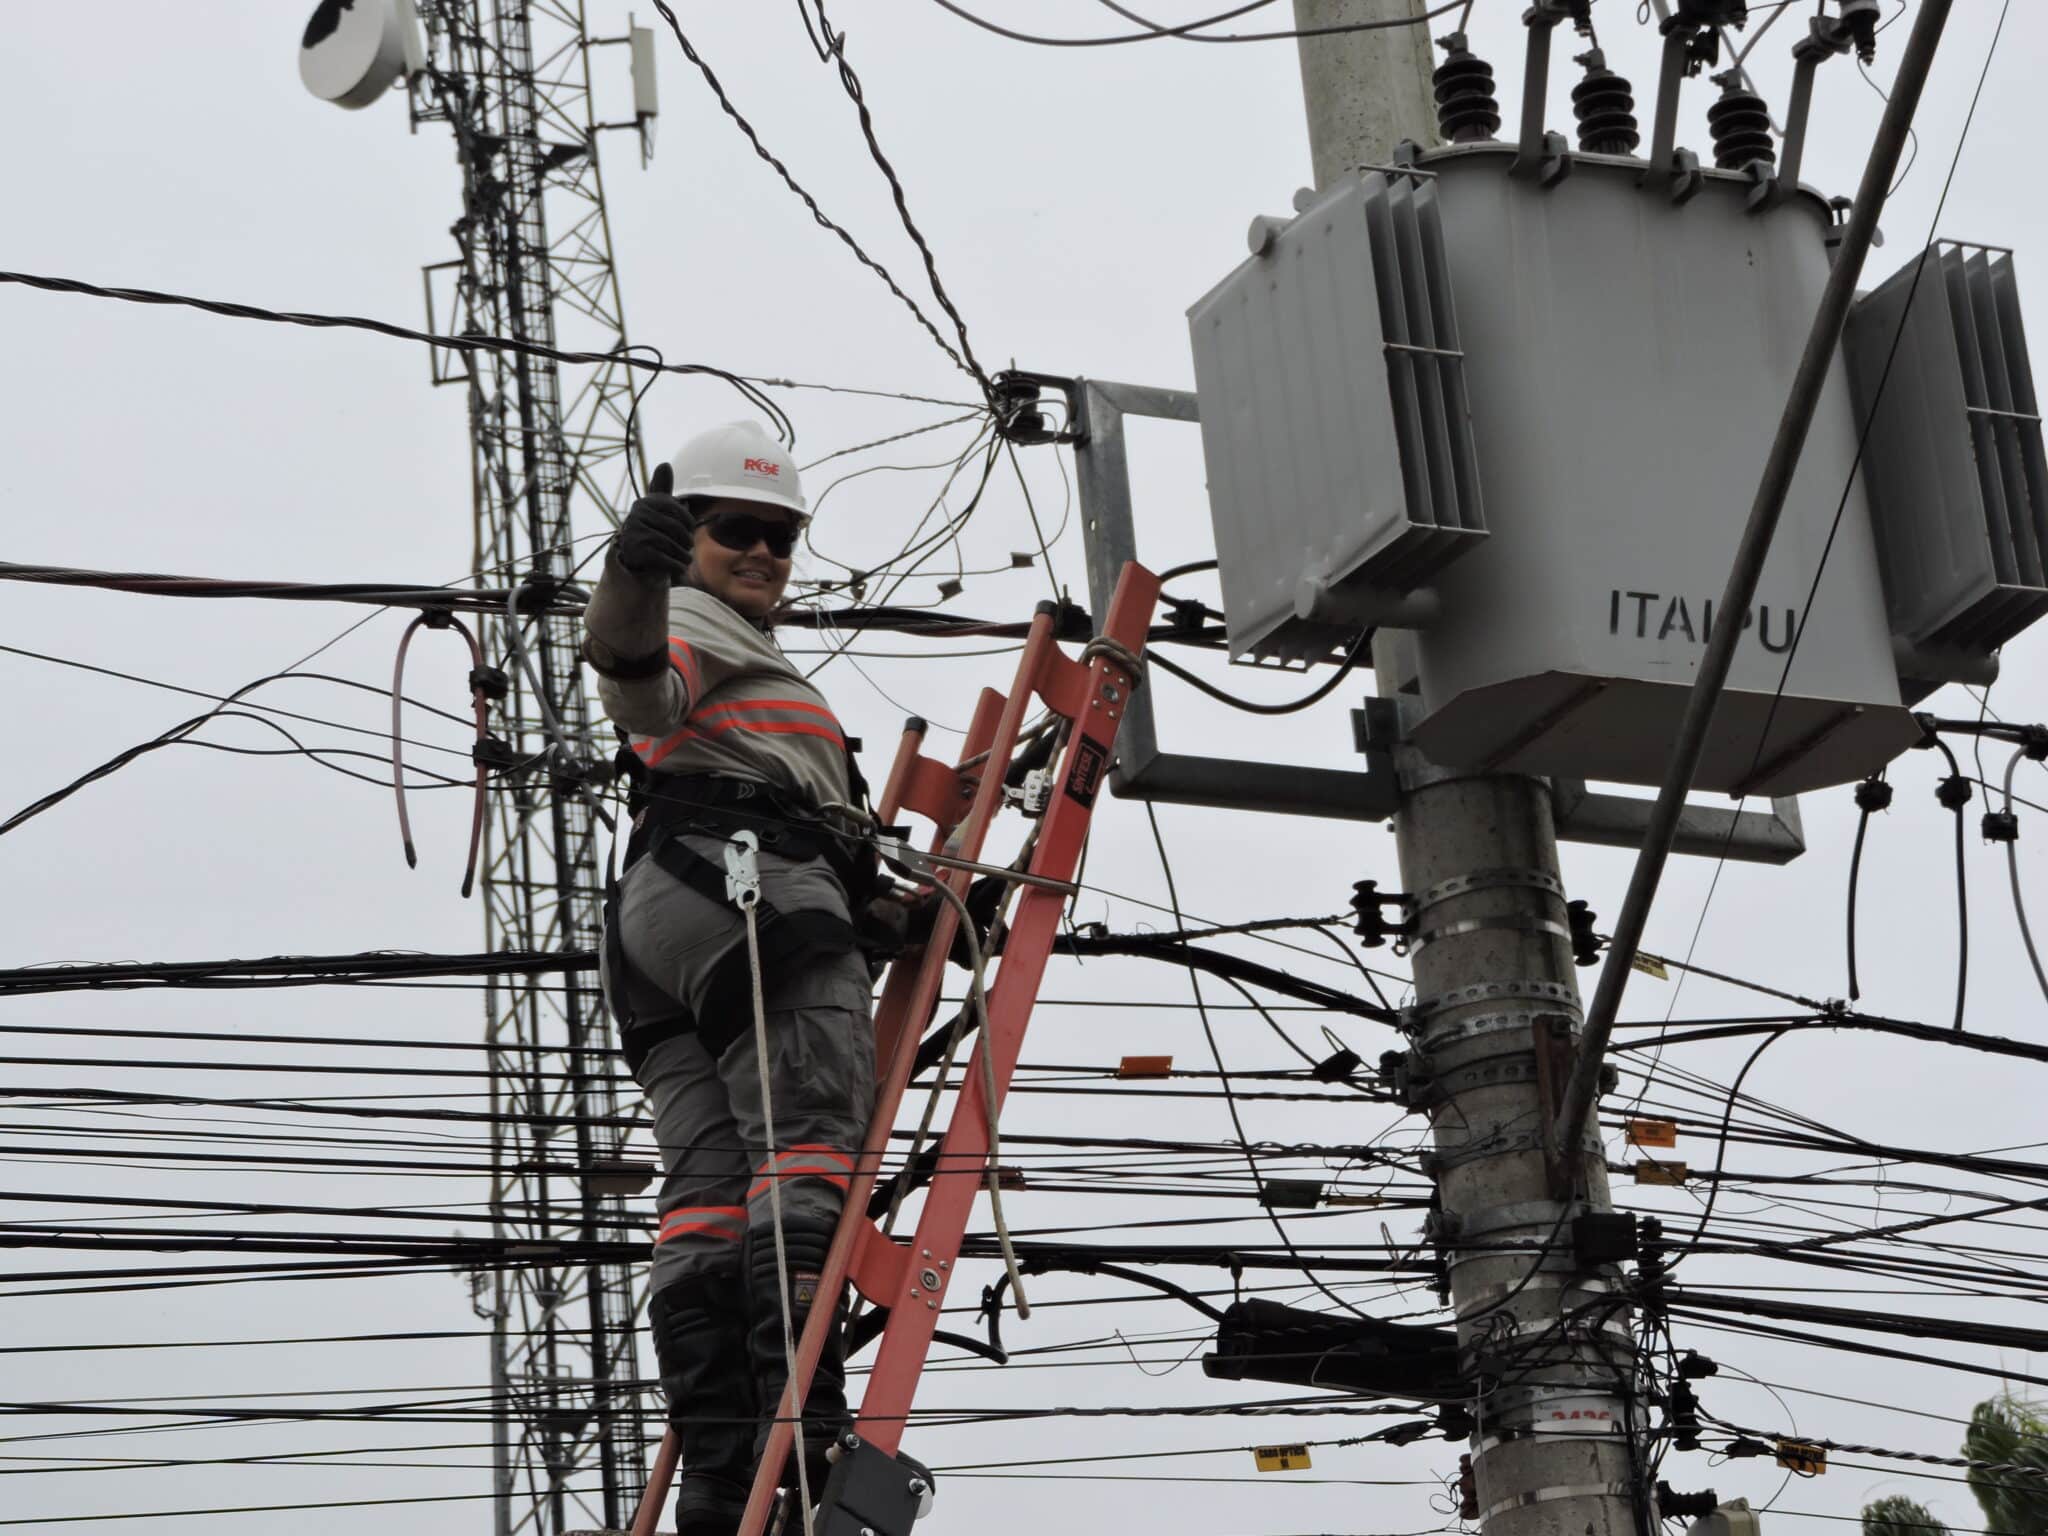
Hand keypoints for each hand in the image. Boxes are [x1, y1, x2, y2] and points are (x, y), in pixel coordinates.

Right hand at [614, 463, 695, 578]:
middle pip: (675, 529)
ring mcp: (635, 532)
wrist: (632, 552)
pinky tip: (680, 568)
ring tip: (687, 559)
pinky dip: (676, 566)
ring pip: (670, 545)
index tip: (690, 529)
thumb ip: (662, 487)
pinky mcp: (635, 550)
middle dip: (686, 540)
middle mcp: (637, 514)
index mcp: (647, 502)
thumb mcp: (657, 506)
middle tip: (689, 547)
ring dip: (683, 555)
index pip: (678, 511)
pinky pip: (663, 558)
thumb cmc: (651, 526)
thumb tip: (664, 464)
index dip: (689, 522)